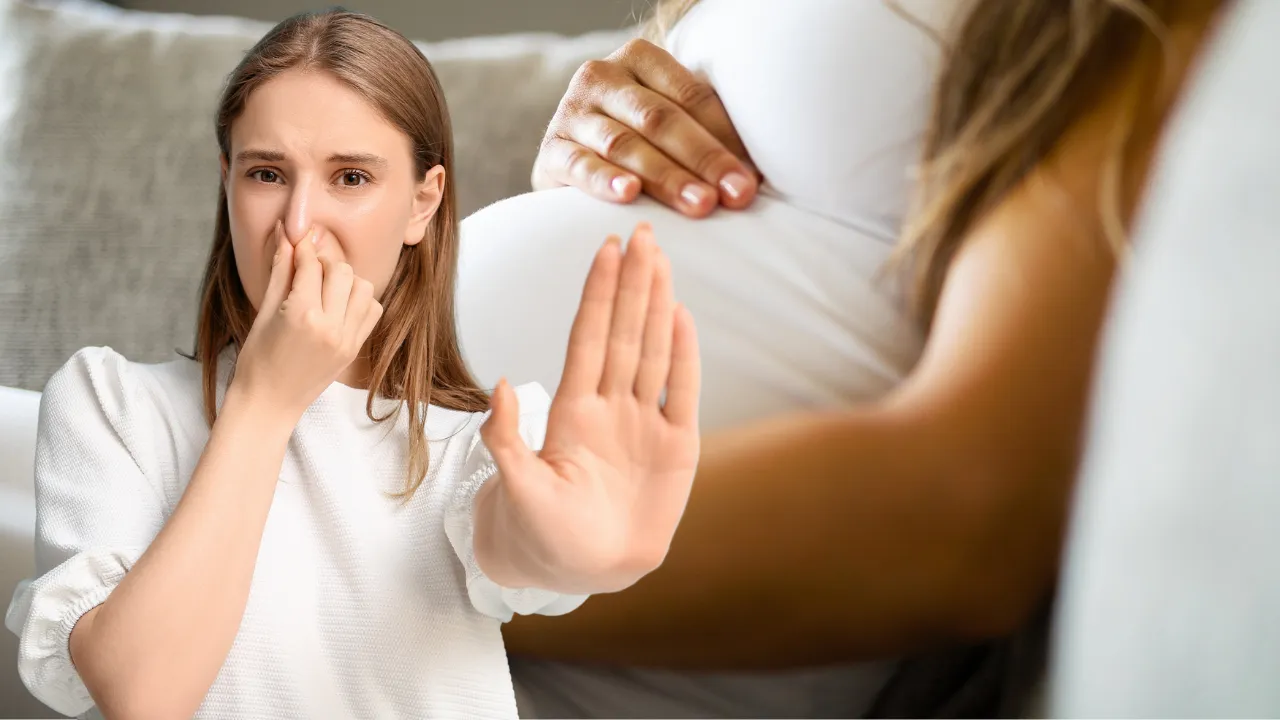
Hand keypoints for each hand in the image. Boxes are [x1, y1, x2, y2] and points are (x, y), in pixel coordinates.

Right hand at [230, 222, 382, 420]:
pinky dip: (360, 300)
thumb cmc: (257, 359)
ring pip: (363, 287)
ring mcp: (347, 339)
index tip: (297, 240)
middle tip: (308, 267)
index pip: (310, 265)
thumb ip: (279, 270)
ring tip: (324, 288)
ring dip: (345, 280)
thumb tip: (286, 233)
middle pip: (341, 271)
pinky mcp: (355, 349)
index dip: (302, 248)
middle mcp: (330, 327)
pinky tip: (338, 305)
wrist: (269, 403)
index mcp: (301, 315)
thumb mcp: (263, 312)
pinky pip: (372, 310)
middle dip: (324, 263)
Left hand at [480, 223, 700, 593]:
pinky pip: (682, 392)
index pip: (588, 339)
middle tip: (640, 233)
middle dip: (632, 283)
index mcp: (574, 412)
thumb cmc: (543, 533)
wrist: (584, 570)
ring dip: (658, 305)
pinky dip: (684, 356)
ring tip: (661, 259)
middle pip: (623, 332)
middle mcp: (611, 407)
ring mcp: (644, 423)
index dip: (598, 294)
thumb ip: (509, 441)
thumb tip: (501, 386)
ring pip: (652, 351)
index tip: (604, 250)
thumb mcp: (517, 489)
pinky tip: (682, 317)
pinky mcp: (676, 447)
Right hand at [532, 38, 759, 217]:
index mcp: (640, 59)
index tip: (754, 178)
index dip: (726, 137)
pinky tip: (629, 195)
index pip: (691, 96)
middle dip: (704, 160)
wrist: (570, 159)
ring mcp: (572, 112)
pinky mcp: (551, 150)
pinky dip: (605, 181)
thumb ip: (707, 133)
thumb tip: (758, 177)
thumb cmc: (637, 142)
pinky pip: (580, 166)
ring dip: (667, 177)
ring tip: (700, 204)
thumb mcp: (669, 124)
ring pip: (626, 145)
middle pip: (661, 120)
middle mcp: (602, 76)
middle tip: (735, 195)